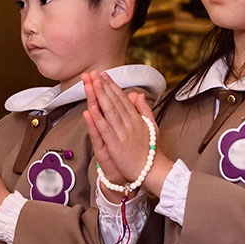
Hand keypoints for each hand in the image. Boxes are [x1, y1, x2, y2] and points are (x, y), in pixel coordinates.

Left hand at [83, 72, 167, 196]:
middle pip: (115, 101)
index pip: (122, 98)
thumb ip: (144, 109)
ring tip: (93, 83)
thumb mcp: (151, 125)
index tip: (103, 75)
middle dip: (104, 86)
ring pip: (110, 111)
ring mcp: (123, 133)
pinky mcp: (116, 145)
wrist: (152, 170)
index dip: (111, 85)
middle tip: (94, 73)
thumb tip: (139, 94)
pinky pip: (106, 130)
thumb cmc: (150, 150)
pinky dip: (98, 119)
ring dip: (100, 96)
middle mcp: (130, 123)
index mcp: (136, 118)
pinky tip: (91, 109)